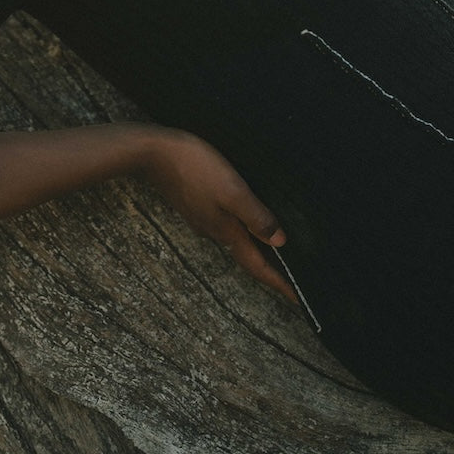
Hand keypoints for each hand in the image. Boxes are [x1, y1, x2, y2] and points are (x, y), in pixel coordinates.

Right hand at [142, 129, 299, 305]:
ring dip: (258, 249)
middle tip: (294, 279)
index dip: (280, 283)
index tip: (299, 300)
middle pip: (249, 257)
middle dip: (271, 269)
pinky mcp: (198, 204)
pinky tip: (249, 220)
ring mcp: (204, 218)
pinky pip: (228, 225)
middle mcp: (216, 230)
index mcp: (227, 231)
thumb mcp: (232, 191)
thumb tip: (281, 242)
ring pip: (238, 241)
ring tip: (277, 252)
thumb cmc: (195, 168)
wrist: (154, 153)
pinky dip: (245, 230)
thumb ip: (256, 216)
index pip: (258, 266)